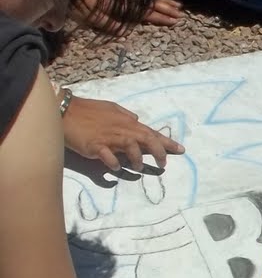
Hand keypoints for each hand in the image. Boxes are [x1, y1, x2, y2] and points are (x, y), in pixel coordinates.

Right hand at [63, 97, 183, 172]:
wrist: (64, 110)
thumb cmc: (88, 110)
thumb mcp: (111, 109)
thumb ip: (125, 116)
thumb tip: (137, 120)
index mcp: (126, 121)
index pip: (151, 132)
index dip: (167, 142)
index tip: (181, 150)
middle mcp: (121, 128)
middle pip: (146, 138)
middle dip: (159, 151)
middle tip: (164, 164)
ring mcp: (108, 137)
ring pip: (131, 145)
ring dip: (138, 158)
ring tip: (139, 168)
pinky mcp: (94, 145)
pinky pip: (108, 156)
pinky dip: (114, 163)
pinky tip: (116, 168)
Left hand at [75, 0, 183, 32]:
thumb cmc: (76, 1)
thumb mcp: (89, 15)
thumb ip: (108, 24)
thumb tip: (126, 33)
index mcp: (121, 3)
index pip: (145, 12)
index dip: (160, 16)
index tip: (174, 20)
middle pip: (149, 1)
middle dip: (166, 7)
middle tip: (180, 13)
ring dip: (161, 0)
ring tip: (175, 4)